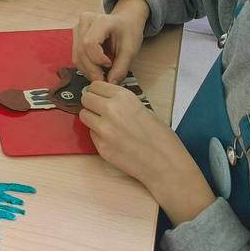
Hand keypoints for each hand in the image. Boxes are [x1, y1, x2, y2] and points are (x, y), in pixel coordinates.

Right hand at [72, 0, 147, 82]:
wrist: (125, 21)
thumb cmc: (128, 31)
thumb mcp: (130, 50)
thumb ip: (121, 68)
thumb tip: (110, 83)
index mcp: (100, 20)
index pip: (89, 43)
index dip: (98, 59)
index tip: (110, 65)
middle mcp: (85, 21)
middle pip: (81, 51)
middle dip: (92, 70)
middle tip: (105, 80)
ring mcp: (78, 28)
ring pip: (76, 56)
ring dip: (88, 70)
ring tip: (102, 75)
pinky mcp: (76, 36)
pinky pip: (76, 56)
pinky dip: (85, 66)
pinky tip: (96, 68)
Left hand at [80, 82, 213, 224]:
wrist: (165, 165)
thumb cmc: (161, 137)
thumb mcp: (143, 108)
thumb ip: (122, 102)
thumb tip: (105, 100)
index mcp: (123, 97)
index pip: (95, 86)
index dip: (98, 92)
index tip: (101, 97)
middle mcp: (110, 110)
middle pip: (86, 98)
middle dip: (91, 103)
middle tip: (100, 110)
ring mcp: (104, 129)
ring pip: (84, 115)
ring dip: (92, 118)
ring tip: (106, 125)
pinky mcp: (101, 147)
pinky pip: (91, 134)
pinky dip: (98, 135)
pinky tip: (113, 140)